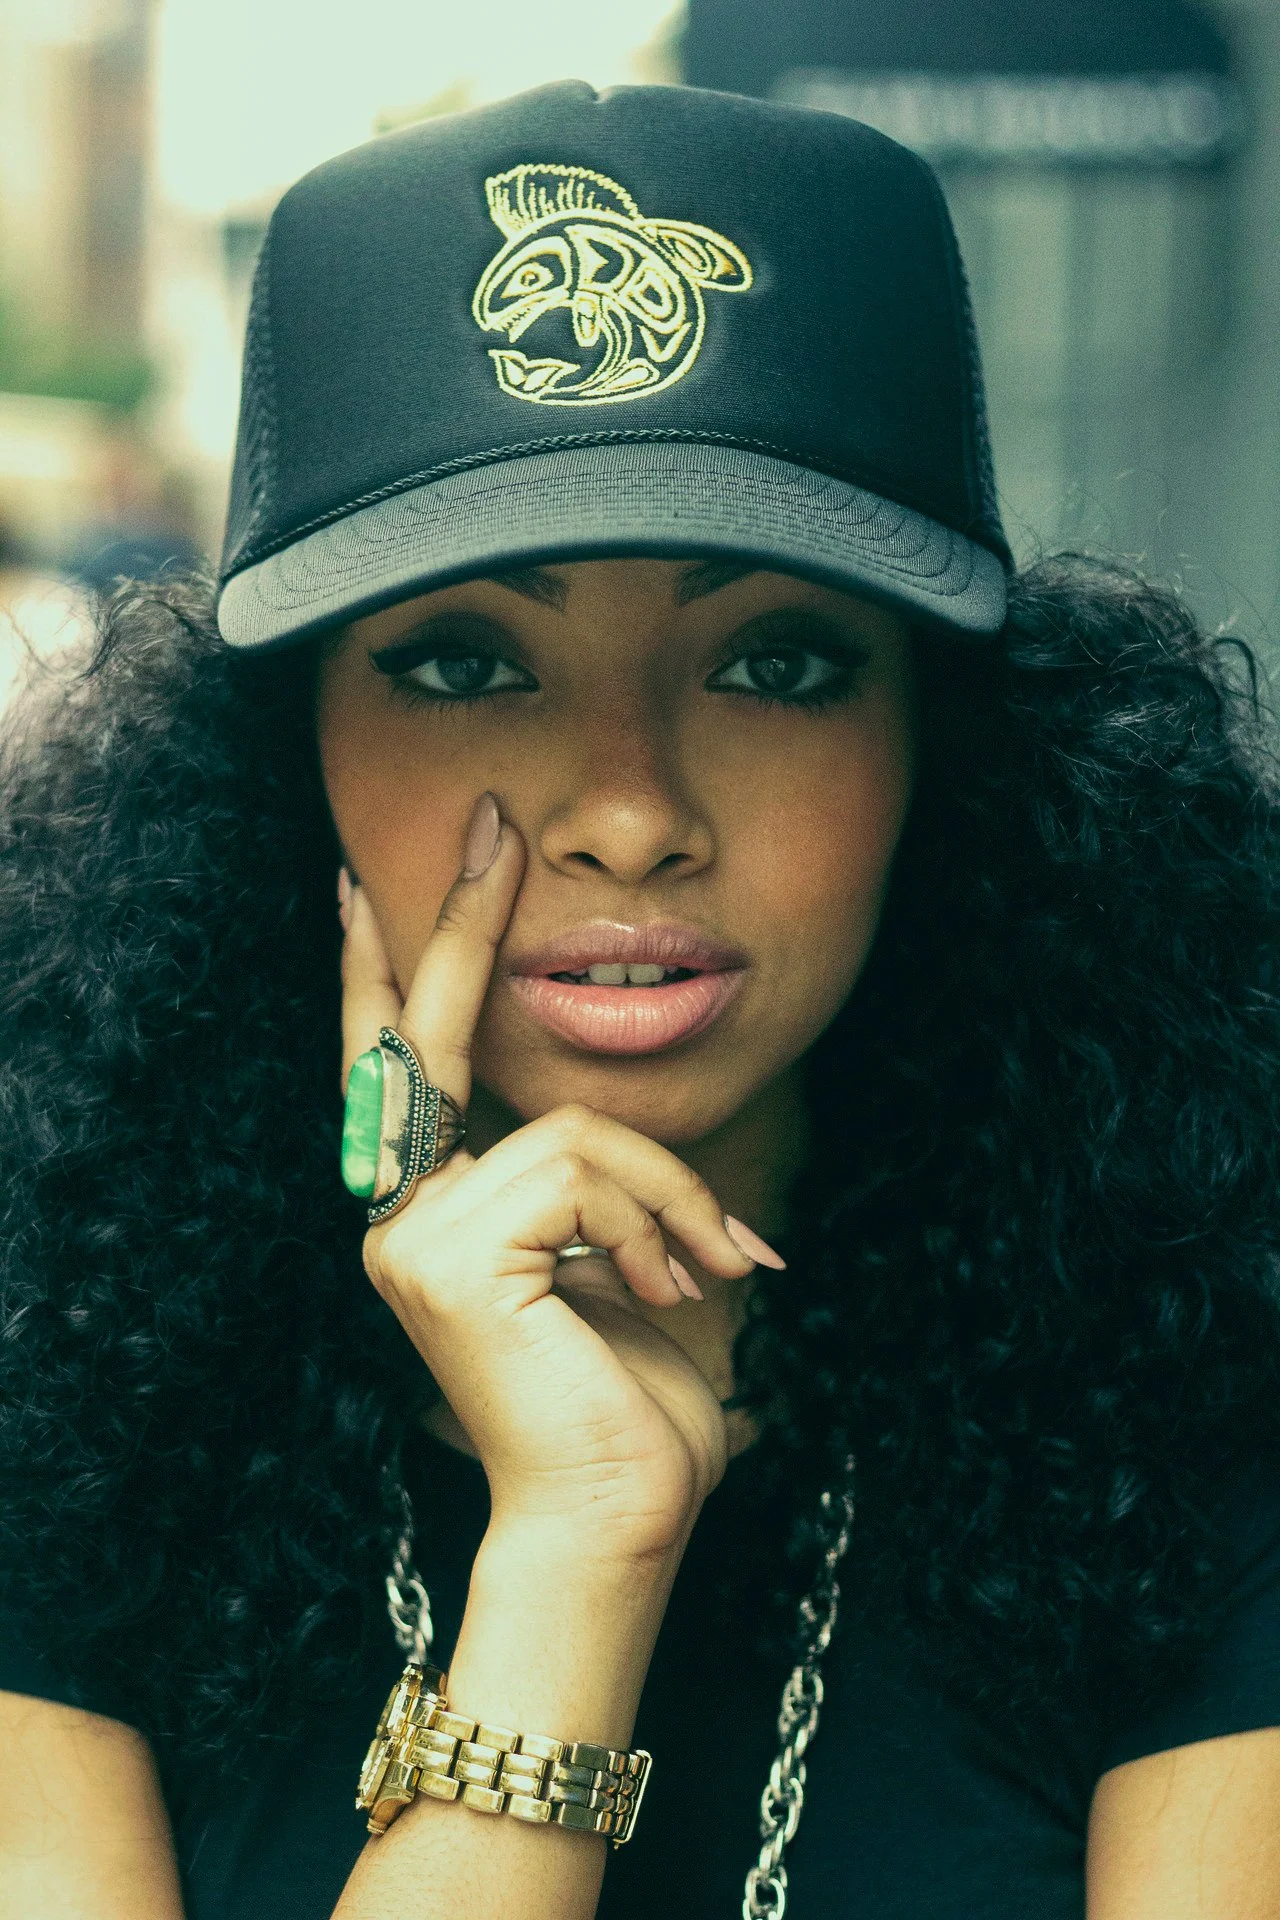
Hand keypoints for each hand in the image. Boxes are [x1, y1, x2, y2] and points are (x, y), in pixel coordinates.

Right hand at [340, 796, 759, 1567]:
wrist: (622, 1509)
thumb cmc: (631, 1391)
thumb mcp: (624, 1251)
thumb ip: (598, 1171)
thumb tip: (622, 1098)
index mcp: (438, 1208)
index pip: (402, 1063)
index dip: (393, 969)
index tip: (369, 882)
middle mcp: (400, 1213)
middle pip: (422, 1035)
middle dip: (454, 918)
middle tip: (492, 820)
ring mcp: (409, 1234)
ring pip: (571, 1125)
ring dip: (670, 1191)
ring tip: (712, 1265)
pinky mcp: (445, 1255)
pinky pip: (580, 1165)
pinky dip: (659, 1215)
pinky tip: (674, 1285)